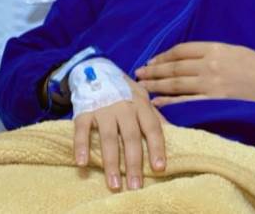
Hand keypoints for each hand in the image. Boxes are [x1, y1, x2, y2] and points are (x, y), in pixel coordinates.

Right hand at [72, 76, 167, 191]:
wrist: (95, 69)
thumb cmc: (123, 90)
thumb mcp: (142, 97)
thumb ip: (154, 115)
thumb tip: (173, 133)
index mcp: (140, 104)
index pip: (152, 127)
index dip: (156, 147)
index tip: (159, 168)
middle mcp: (123, 106)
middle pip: (130, 137)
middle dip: (134, 163)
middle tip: (135, 185)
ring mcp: (103, 109)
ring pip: (108, 137)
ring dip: (111, 162)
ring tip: (114, 183)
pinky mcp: (84, 111)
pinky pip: (81, 130)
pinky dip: (80, 146)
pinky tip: (82, 163)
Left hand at [134, 42, 254, 108]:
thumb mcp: (236, 50)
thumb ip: (214, 52)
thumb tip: (191, 57)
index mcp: (216, 48)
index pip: (182, 50)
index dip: (163, 55)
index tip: (152, 60)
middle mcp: (211, 65)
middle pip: (174, 67)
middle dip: (153, 70)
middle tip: (138, 73)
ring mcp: (212, 84)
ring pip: (176, 84)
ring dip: (155, 84)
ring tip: (141, 86)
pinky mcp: (215, 102)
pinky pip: (186, 102)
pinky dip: (169, 101)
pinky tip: (155, 102)